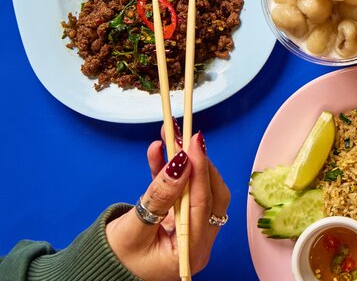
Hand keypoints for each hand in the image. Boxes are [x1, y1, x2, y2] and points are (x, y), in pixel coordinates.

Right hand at [105, 131, 230, 280]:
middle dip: (198, 163)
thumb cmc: (115, 259)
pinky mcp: (181, 216)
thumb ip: (158, 198)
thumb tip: (179, 165)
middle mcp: (198, 240)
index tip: (194, 144)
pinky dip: (172, 171)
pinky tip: (160, 151)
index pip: (203, 204)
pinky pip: (181, 189)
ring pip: (198, 188)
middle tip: (187, 137)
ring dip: (185, 162)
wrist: (101, 270)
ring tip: (173, 135)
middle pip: (209, 194)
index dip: (200, 171)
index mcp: (191, 251)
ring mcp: (192, 228)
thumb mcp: (133, 230)